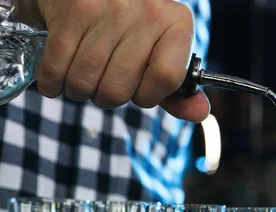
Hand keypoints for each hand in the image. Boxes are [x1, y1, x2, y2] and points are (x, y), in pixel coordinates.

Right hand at [16, 0, 209, 121]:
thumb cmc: (134, 29)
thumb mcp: (163, 54)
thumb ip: (178, 89)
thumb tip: (199, 114)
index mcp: (176, 23)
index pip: (166, 78)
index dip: (149, 96)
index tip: (141, 91)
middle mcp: (146, 11)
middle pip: (119, 89)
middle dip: (109, 96)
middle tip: (108, 79)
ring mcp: (107, 9)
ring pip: (85, 83)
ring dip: (80, 90)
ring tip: (85, 74)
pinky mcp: (72, 10)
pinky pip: (56, 69)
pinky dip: (53, 84)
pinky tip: (60, 74)